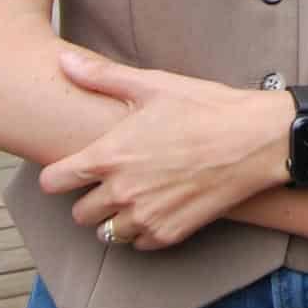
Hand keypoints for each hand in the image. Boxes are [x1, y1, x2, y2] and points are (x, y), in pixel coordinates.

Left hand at [41, 50, 286, 251]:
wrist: (255, 140)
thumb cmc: (204, 107)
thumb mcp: (153, 84)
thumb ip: (101, 77)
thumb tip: (62, 62)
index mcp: (109, 156)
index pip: (52, 183)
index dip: (58, 175)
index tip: (72, 169)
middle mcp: (121, 192)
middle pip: (79, 214)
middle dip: (89, 198)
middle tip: (112, 179)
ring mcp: (146, 216)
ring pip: (107, 233)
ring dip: (115, 217)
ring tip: (136, 195)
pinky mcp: (170, 233)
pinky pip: (139, 244)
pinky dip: (143, 230)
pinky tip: (158, 206)